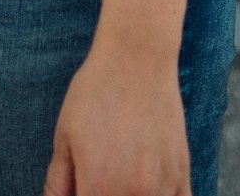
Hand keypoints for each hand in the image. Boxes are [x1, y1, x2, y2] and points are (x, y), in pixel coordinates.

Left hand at [44, 47, 190, 195]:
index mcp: (98, 189)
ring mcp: (162, 188)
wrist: (137, 57)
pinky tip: (148, 187)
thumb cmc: (96, 92)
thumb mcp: (64, 137)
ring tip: (120, 175)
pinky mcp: (182, 175)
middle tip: (98, 179)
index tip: (81, 187)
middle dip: (102, 194)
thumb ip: (57, 184)